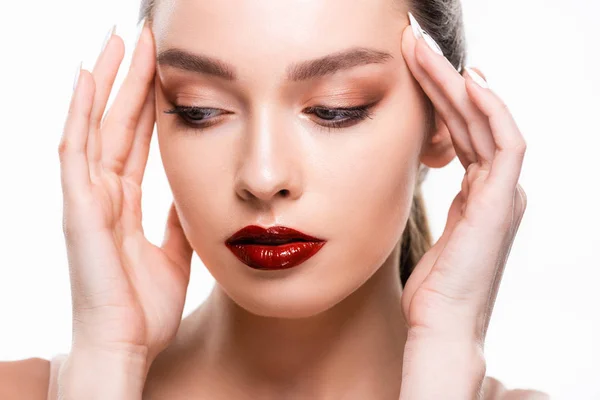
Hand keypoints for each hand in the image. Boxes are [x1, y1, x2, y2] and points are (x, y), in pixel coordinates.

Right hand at [58, 22, 192, 373]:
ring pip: (94, 127)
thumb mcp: (173, 253)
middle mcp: (102, 194)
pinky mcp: (78, 211)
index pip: (136, 140)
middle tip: (140, 38)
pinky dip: (80, 115)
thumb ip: (178, 220)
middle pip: (117, 125)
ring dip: (105, 84)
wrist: (125, 348)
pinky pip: (76, 153)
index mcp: (125, 203)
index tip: (161, 70)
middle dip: (129, 81)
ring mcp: (86, 200)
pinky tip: (87, 80)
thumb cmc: (142, 309)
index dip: (147, 103)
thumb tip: (190, 194)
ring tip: (115, 41)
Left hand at [398, 17, 526, 398]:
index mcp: (476, 194)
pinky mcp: (502, 201)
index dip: (439, 98)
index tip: (412, 70)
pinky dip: (488, 109)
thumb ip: (428, 199)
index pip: (461, 131)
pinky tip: (465, 81)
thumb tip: (412, 172)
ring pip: (486, 120)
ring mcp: (503, 193)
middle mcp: (495, 188)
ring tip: (426, 50)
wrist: (441, 325)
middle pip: (472, 118)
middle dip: (443, 78)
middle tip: (415, 45)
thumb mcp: (426, 231)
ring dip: (457, 82)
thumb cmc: (431, 286)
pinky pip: (504, 142)